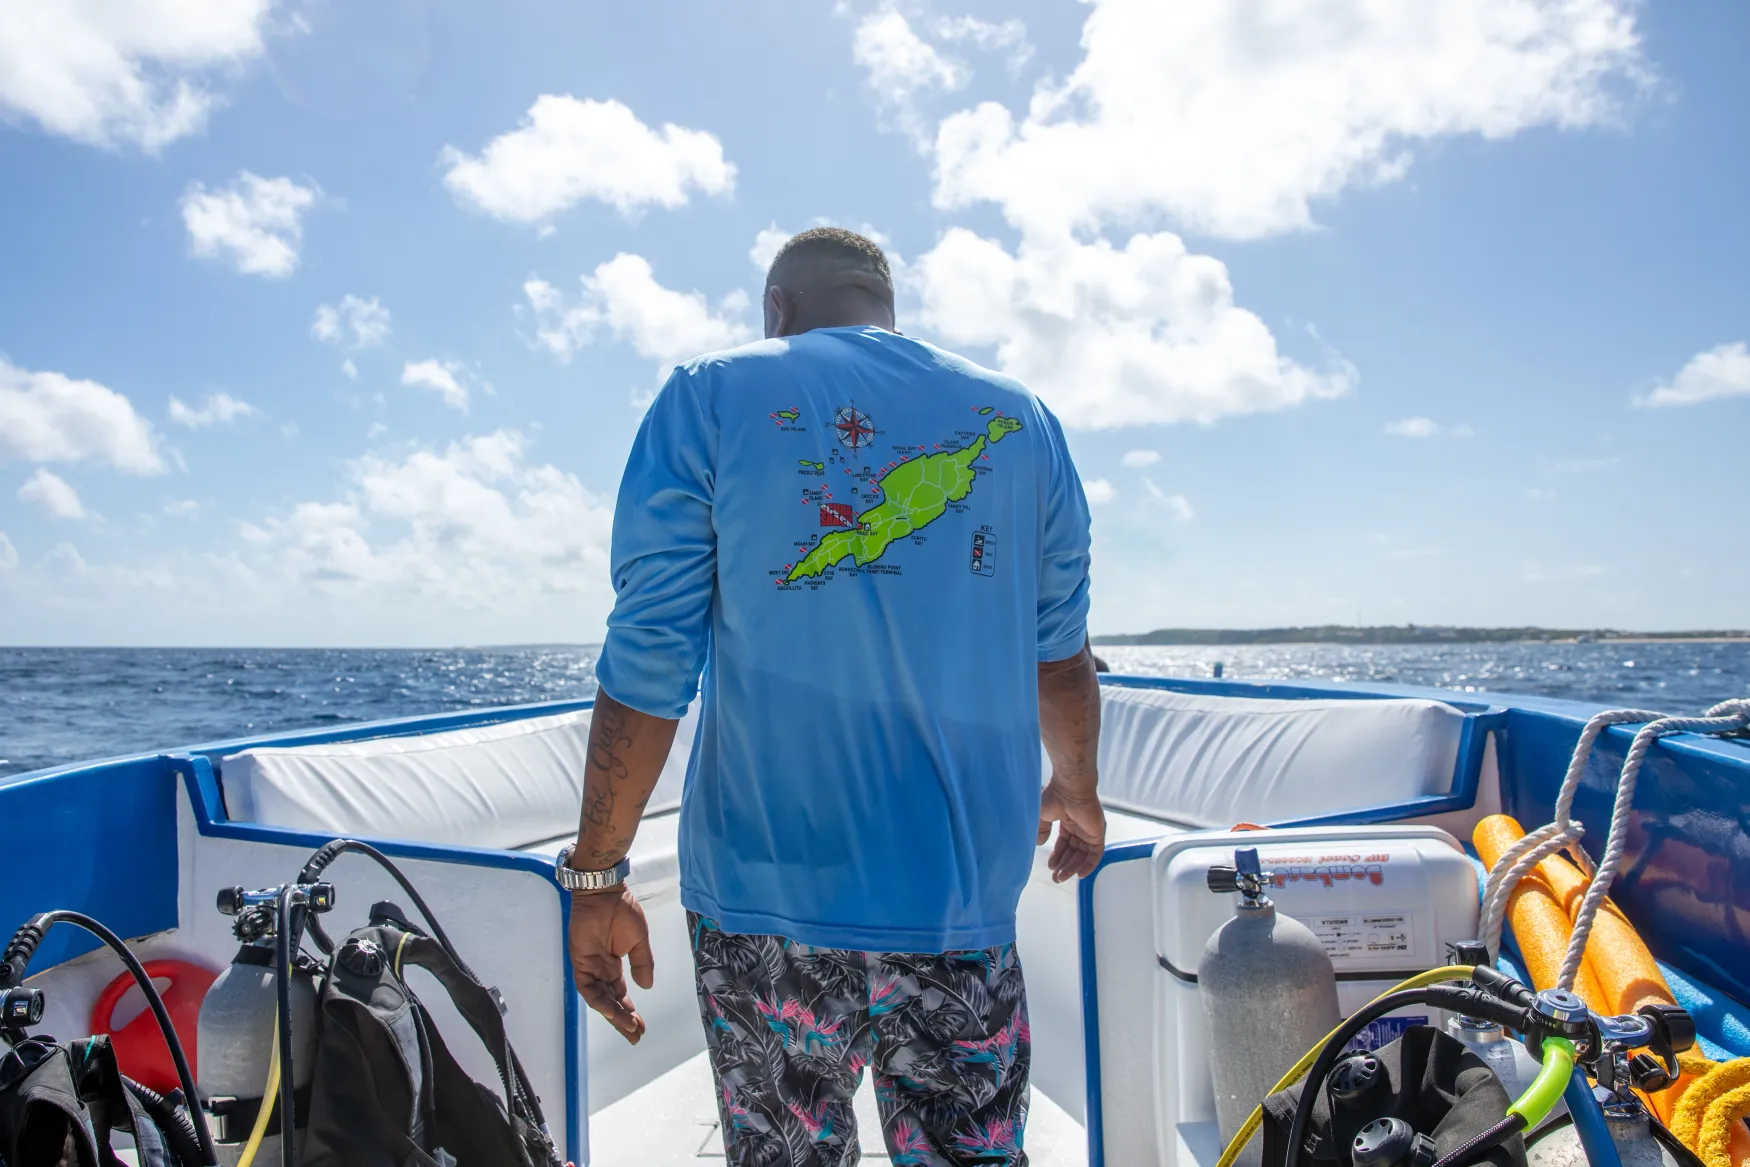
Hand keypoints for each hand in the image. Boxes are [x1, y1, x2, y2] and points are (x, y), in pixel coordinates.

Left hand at [568, 886, 654, 1043]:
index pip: (620, 995)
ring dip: (613, 1014)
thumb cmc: (622, 910)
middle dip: (622, 1020)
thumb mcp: (638, 941)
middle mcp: (600, 970)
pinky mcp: (579, 961)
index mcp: (613, 966)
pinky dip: (598, 1000)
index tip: (641, 1027)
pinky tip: (611, 1010)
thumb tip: (646, 987)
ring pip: (599, 999)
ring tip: (628, 1026)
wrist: (605, 892)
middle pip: (610, 1002)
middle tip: (635, 1036)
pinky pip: (588, 987)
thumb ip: (642, 963)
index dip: (629, 1011)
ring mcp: (589, 967)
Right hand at [1037, 779, 1104, 881]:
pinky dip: (1088, 865)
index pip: (1064, 843)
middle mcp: (1080, 827)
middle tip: (1056, 878)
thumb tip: (1038, 843)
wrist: (1070, 788)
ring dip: (1073, 867)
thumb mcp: (1042, 815)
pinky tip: (1079, 874)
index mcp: (1068, 821)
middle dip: (1064, 865)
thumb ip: (1041, 830)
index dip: (1058, 855)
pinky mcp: (1098, 833)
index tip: (1050, 866)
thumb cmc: (1054, 797)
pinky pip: (1095, 854)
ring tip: (1061, 878)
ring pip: (1082, 855)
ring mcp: (1090, 831)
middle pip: (1073, 851)